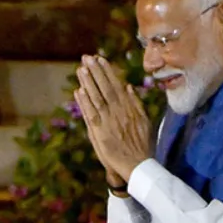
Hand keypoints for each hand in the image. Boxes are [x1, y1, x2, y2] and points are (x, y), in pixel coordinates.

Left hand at [74, 55, 152, 181]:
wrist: (137, 166)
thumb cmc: (140, 145)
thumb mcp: (143, 121)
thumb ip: (135, 103)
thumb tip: (128, 86)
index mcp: (128, 108)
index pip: (115, 85)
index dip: (107, 71)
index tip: (100, 58)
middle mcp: (118, 112)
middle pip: (105, 88)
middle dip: (96, 72)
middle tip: (87, 57)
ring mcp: (108, 122)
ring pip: (97, 98)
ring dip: (89, 83)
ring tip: (81, 69)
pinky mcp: (100, 133)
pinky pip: (91, 114)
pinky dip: (84, 103)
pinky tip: (78, 91)